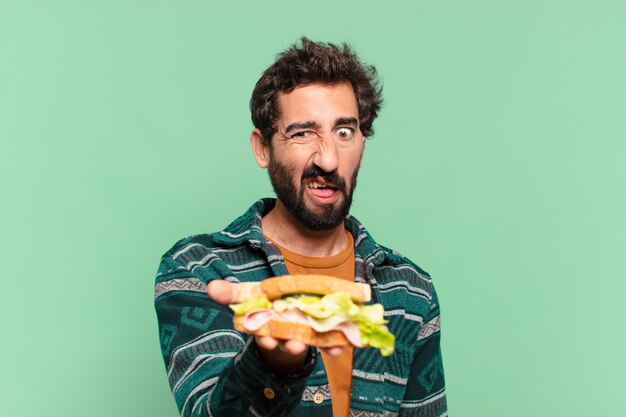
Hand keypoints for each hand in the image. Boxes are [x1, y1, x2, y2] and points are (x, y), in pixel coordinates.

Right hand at [207, 280, 342, 373]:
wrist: (291, 315)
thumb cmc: (269, 306)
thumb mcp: (253, 295)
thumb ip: (234, 293)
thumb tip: (210, 287)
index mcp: (268, 326)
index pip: (263, 334)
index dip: (265, 338)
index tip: (268, 340)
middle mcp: (285, 335)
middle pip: (288, 341)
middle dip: (291, 344)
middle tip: (296, 346)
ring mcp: (303, 336)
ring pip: (309, 343)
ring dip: (318, 345)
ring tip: (328, 345)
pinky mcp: (321, 337)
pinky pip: (329, 343)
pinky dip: (336, 344)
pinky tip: (343, 344)